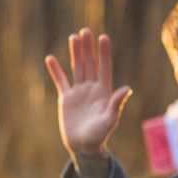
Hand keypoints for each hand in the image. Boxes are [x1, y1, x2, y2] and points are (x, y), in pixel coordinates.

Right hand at [44, 28, 132, 157]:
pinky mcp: (66, 99)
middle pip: (90, 63)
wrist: (84, 147)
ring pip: (77, 68)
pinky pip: (60, 81)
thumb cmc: (100, 135)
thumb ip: (117, 104)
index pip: (104, 67)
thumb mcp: (110, 120)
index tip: (103, 37)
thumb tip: (127, 88)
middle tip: (86, 30)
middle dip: (88, 47)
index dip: (104, 53)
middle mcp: (92, 88)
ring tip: (74, 37)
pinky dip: (55, 70)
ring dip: (75, 53)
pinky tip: (50, 58)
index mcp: (104, 92)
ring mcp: (79, 92)